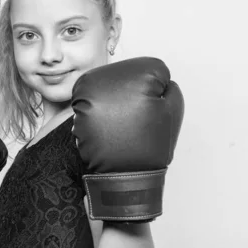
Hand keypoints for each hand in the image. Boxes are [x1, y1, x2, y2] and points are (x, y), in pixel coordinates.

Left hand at [71, 57, 183, 221]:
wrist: (123, 176)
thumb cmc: (150, 146)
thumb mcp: (173, 111)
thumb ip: (169, 87)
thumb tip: (158, 80)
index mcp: (133, 73)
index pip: (153, 70)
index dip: (158, 92)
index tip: (153, 109)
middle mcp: (105, 77)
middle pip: (127, 77)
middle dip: (134, 94)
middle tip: (137, 119)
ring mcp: (86, 93)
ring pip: (110, 90)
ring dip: (116, 103)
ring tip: (122, 125)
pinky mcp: (75, 108)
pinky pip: (94, 104)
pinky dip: (101, 114)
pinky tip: (108, 129)